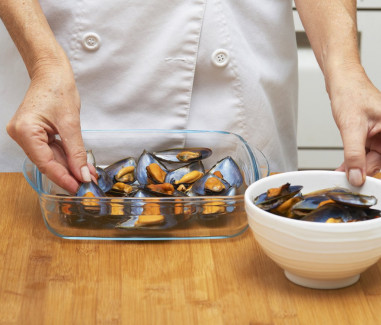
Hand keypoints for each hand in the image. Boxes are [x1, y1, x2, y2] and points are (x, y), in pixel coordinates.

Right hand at [6, 61, 90, 193]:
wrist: (52, 72)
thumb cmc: (57, 89)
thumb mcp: (71, 124)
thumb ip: (77, 152)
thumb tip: (83, 174)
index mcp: (25, 131)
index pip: (46, 163)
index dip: (63, 178)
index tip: (78, 189)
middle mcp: (22, 135)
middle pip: (48, 163)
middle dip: (70, 174)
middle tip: (87, 185)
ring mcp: (28, 135)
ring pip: (52, 158)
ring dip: (71, 167)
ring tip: (88, 176)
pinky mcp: (36, 133)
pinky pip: (52, 150)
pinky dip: (67, 157)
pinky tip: (81, 165)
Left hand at [329, 64, 380, 185]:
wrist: (341, 81)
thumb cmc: (351, 94)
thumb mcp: (351, 127)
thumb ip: (354, 154)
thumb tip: (357, 176)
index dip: (373, 172)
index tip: (363, 184)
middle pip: (379, 161)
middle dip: (362, 172)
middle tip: (348, 182)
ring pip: (371, 159)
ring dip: (356, 167)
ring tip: (341, 176)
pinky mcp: (371, 134)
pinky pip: (364, 153)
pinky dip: (354, 160)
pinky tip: (343, 168)